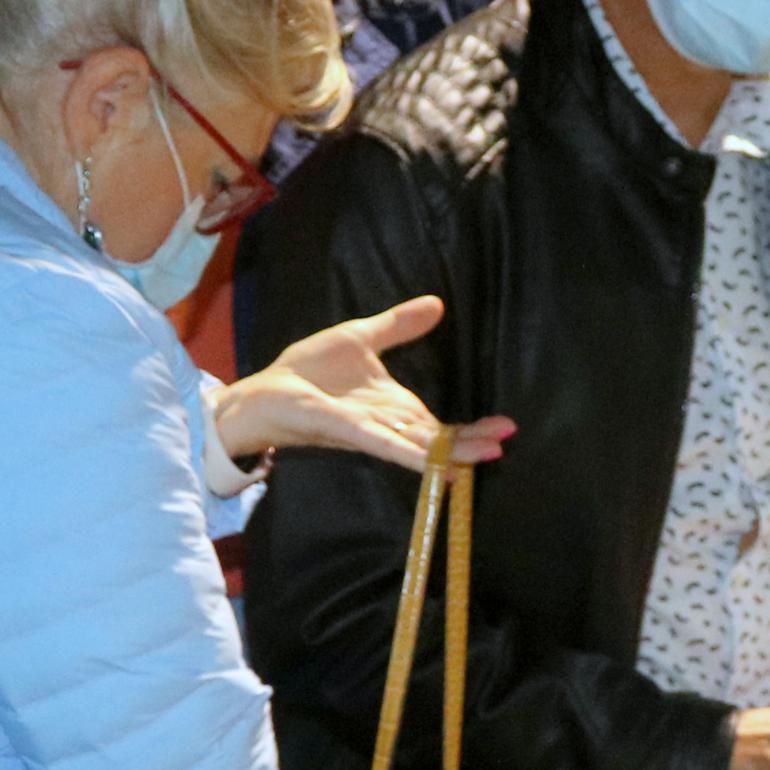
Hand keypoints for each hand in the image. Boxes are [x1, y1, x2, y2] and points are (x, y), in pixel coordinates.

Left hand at [213, 295, 515, 473]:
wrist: (263, 391)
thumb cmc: (307, 372)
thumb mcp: (360, 337)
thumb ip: (398, 326)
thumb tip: (436, 303)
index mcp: (394, 407)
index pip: (441, 425)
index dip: (472, 428)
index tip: (506, 427)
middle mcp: (387, 425)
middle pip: (437, 440)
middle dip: (472, 442)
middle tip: (506, 441)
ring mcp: (368, 430)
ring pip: (418, 447)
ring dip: (452, 453)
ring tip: (487, 455)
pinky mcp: (346, 431)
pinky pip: (385, 445)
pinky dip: (412, 456)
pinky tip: (436, 465)